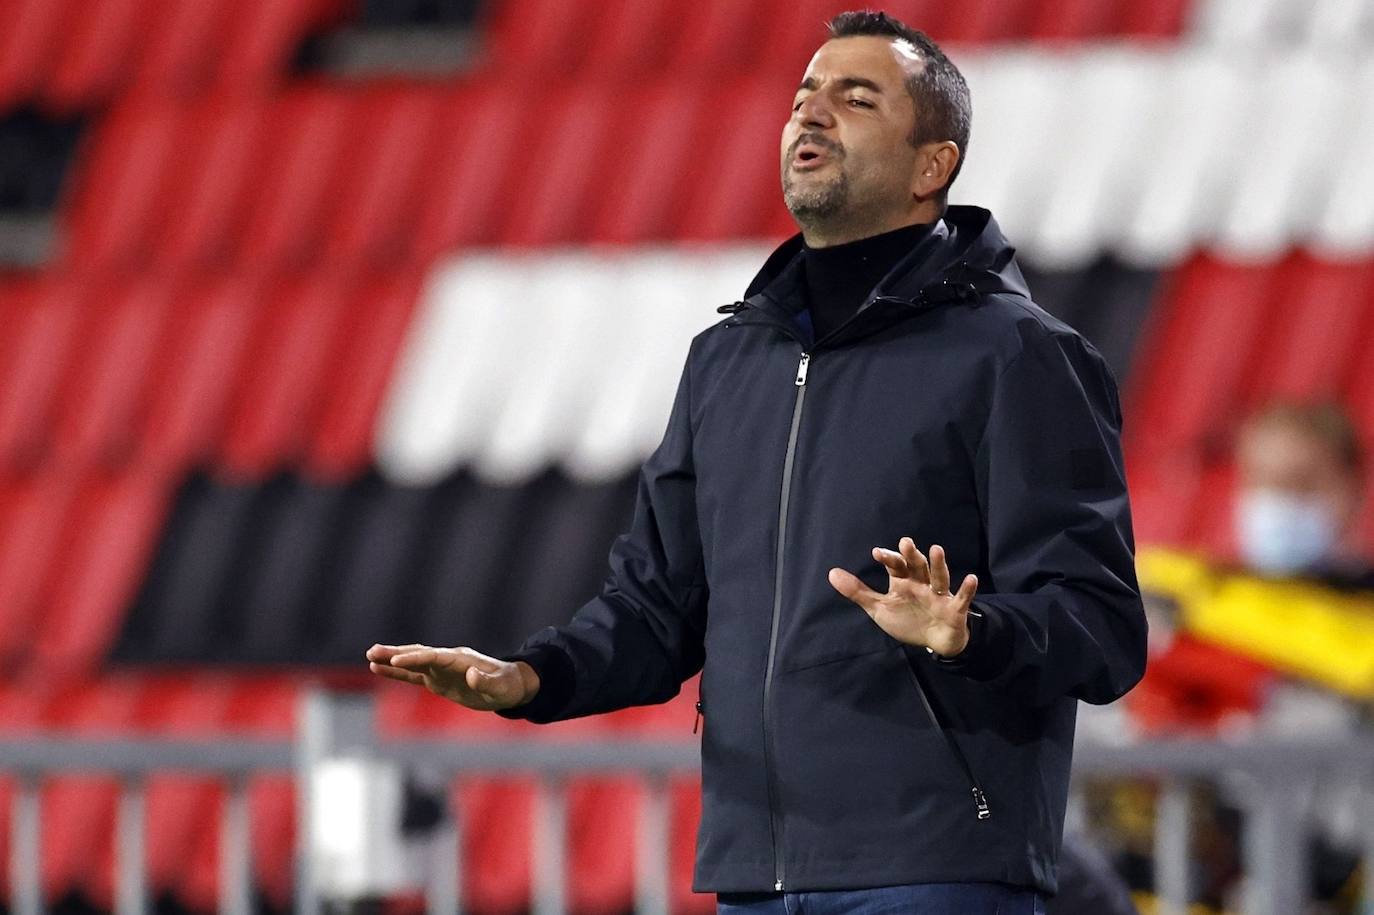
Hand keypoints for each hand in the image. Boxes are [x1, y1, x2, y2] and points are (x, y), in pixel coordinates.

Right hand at [365, 643, 538, 710]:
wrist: (510, 685)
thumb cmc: (507, 686)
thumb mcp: (501, 688)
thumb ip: (486, 681)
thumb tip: (471, 675)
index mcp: (461, 660)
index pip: (434, 657)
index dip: (415, 659)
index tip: (396, 661)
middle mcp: (447, 661)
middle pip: (418, 655)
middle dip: (396, 654)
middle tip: (372, 652)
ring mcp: (441, 670)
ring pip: (412, 662)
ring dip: (392, 659)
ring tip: (369, 656)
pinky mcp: (438, 680)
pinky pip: (413, 675)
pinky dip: (397, 672)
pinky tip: (379, 669)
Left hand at [827, 538, 978, 656]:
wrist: (935, 641)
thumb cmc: (908, 620)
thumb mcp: (879, 607)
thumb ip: (858, 591)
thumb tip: (831, 573)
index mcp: (903, 582)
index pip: (895, 566)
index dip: (888, 558)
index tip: (877, 553)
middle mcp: (921, 584)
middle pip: (917, 566)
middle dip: (911, 556)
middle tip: (905, 543)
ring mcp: (939, 596)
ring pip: (938, 578)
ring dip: (937, 565)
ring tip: (936, 549)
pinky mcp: (954, 609)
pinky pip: (961, 598)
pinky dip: (966, 589)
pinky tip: (971, 578)